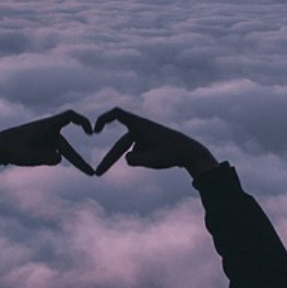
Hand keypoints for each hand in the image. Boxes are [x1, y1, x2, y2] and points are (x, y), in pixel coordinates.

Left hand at [0, 111, 93, 173]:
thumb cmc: (11, 150)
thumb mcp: (29, 157)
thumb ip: (46, 158)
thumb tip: (59, 159)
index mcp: (46, 126)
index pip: (70, 117)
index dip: (83, 121)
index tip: (92, 132)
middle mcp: (48, 130)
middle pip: (66, 147)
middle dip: (78, 161)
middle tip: (92, 174)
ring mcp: (45, 138)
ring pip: (56, 153)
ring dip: (49, 160)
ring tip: (30, 156)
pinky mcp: (41, 145)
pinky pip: (50, 155)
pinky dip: (44, 160)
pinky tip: (28, 157)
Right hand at [93, 107, 217, 177]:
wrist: (191, 153)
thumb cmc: (173, 154)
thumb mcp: (152, 160)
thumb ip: (134, 160)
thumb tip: (127, 159)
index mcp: (141, 125)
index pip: (117, 114)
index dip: (103, 119)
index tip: (95, 131)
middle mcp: (141, 129)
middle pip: (121, 144)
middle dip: (109, 159)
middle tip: (98, 173)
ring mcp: (145, 137)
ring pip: (130, 151)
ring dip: (135, 162)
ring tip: (149, 163)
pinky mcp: (149, 144)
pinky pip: (138, 153)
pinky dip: (141, 160)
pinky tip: (156, 160)